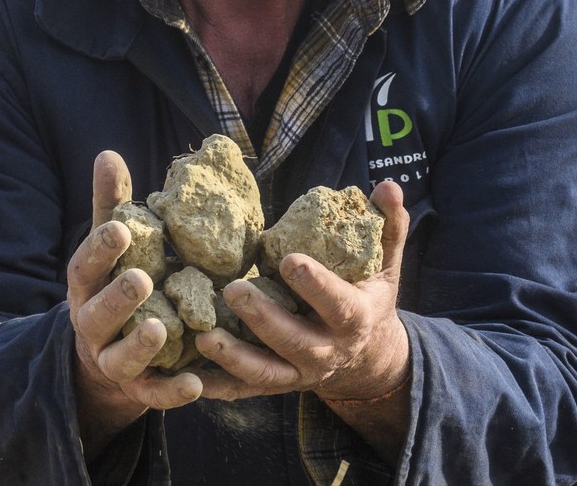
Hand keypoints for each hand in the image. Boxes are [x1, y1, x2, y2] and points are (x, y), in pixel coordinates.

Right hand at [67, 151, 201, 457]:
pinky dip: (172, 392)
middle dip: (118, 299)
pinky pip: (154, 396)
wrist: (106, 356)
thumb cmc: (115, 283)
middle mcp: (93, 325)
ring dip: (140, 346)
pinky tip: (196, 383)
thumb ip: (112, 206)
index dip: (101, 250)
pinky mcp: (140, 391)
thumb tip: (107, 153)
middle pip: (99, 315)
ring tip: (164, 329)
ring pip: (121, 359)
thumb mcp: (113, 246)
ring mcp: (113, 361)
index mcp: (86, 285)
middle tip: (142, 280)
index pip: (86, 266)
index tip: (121, 231)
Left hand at [193, 181, 410, 402]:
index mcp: (355, 319)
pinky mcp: (276, 384)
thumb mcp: (386, 263)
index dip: (316, 285)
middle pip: (294, 341)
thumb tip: (388, 186)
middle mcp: (327, 351)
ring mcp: (300, 373)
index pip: (338, 305)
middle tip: (232, 290)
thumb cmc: (368, 295)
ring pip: (266, 372)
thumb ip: (388, 225)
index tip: (289, 260)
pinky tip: (187, 379)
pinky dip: (216, 387)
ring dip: (234, 357)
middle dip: (263, 318)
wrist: (367, 354)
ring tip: (204, 336)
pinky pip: (243, 390)